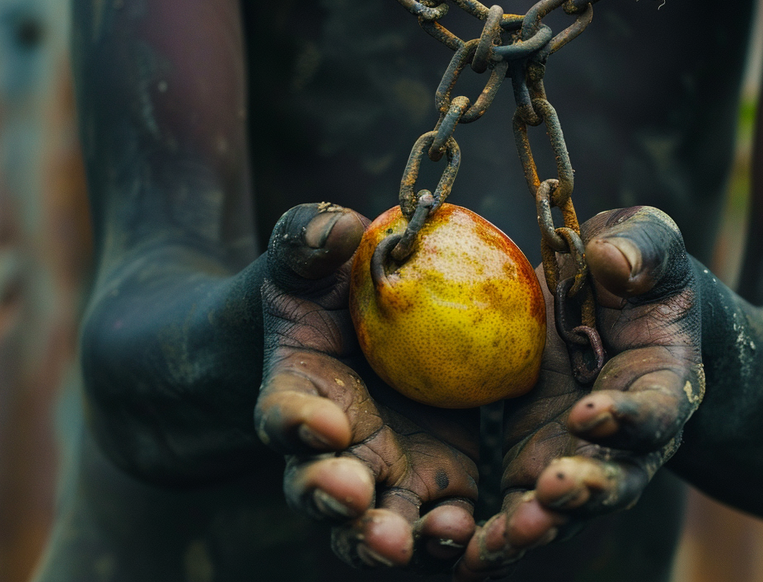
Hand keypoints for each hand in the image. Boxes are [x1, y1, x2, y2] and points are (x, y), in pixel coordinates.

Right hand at [254, 203, 480, 570]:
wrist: (358, 332)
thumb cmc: (324, 290)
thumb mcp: (310, 260)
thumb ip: (310, 241)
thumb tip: (336, 225)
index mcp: (296, 395)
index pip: (283, 412)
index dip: (297, 421)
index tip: (323, 421)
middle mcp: (333, 451)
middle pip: (322, 488)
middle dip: (335, 499)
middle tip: (355, 499)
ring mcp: (385, 475)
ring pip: (380, 522)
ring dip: (394, 534)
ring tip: (421, 537)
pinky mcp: (438, 483)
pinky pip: (443, 520)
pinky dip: (456, 537)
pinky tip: (479, 535)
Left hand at [455, 206, 704, 580]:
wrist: (610, 307)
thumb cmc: (634, 268)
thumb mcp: (646, 240)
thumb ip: (641, 246)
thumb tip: (613, 261)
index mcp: (664, 383)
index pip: (656, 411)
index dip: (629, 418)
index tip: (589, 413)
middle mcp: (628, 439)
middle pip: (615, 480)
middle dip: (583, 492)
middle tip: (549, 492)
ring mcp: (578, 457)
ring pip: (561, 508)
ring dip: (531, 528)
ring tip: (492, 545)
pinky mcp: (532, 464)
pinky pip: (513, 509)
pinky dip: (491, 538)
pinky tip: (458, 554)